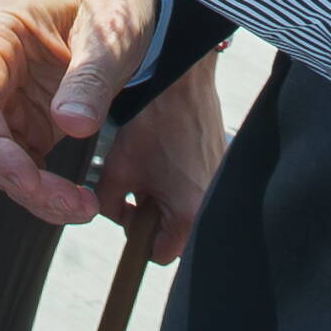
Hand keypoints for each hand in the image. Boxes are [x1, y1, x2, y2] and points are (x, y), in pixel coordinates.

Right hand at [0, 0, 161, 227]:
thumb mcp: (110, 33)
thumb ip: (90, 78)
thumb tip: (70, 126)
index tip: (29, 178)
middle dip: (24, 181)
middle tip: (74, 208)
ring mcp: (7, 94)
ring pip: (1, 160)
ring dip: (35, 192)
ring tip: (84, 210)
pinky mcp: (28, 116)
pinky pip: (24, 161)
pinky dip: (45, 187)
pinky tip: (77, 202)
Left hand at [95, 51, 225, 264]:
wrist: (183, 77)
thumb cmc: (152, 120)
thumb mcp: (118, 169)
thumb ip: (109, 205)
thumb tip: (114, 215)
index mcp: (190, 214)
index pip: (158, 253)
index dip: (137, 235)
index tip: (128, 207)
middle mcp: (213, 203)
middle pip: (174, 233)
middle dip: (152, 215)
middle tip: (139, 182)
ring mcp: (220, 183)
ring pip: (184, 208)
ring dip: (166, 196)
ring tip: (155, 163)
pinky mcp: (222, 165)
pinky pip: (197, 187)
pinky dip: (180, 178)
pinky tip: (170, 153)